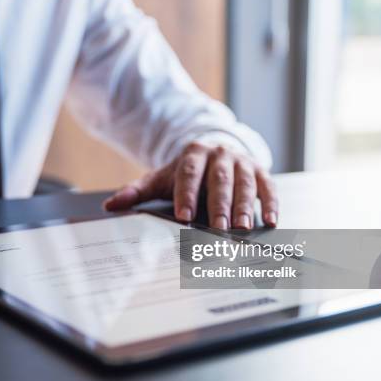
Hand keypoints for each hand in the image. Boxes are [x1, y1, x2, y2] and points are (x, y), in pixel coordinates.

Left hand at [103, 142, 277, 229]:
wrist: (213, 151)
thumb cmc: (185, 172)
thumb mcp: (160, 178)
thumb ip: (136, 192)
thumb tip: (110, 206)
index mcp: (192, 154)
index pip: (188, 174)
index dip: (186, 195)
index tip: (183, 216)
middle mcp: (219, 154)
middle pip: (219, 180)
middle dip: (219, 205)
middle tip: (218, 228)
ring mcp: (241, 162)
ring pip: (244, 184)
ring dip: (244, 207)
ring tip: (242, 228)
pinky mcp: (260, 171)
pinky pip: (267, 187)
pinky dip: (270, 204)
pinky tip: (270, 221)